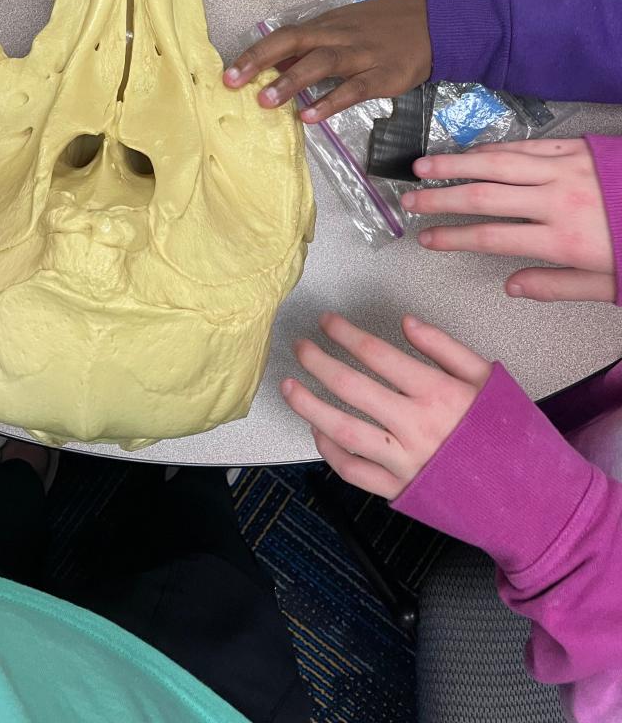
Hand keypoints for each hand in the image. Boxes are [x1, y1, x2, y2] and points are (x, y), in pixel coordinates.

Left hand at [223, 0, 429, 121]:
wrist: (437, 24)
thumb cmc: (384, 27)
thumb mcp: (345, 29)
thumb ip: (312, 48)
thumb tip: (275, 64)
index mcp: (327, 26)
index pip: (284, 36)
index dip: (256, 53)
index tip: (228, 72)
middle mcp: (339, 37)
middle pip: (294, 43)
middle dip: (261, 61)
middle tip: (233, 82)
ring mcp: (363, 55)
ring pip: (322, 64)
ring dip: (291, 81)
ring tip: (265, 101)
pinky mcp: (385, 75)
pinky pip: (354, 88)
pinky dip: (331, 101)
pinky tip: (310, 116)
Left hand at [283, 312, 490, 497]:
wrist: (530, 497)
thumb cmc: (510, 434)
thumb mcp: (488, 378)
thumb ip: (445, 347)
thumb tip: (407, 322)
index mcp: (437, 393)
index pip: (377, 354)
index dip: (346, 334)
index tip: (328, 322)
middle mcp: (415, 426)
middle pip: (352, 388)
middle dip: (318, 363)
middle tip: (300, 346)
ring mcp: (405, 462)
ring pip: (343, 431)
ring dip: (309, 406)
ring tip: (288, 386)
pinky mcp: (399, 491)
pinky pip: (354, 472)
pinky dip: (330, 451)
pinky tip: (318, 431)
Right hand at [404, 139, 615, 302]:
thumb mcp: (610, 285)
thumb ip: (556, 285)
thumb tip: (511, 287)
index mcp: (564, 239)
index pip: (490, 237)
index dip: (451, 238)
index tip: (426, 241)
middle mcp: (557, 199)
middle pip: (482, 196)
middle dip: (439, 199)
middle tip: (409, 202)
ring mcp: (565, 169)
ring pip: (496, 163)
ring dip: (455, 165)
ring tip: (422, 168)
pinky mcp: (575, 149)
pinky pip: (523, 146)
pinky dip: (491, 149)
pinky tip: (470, 153)